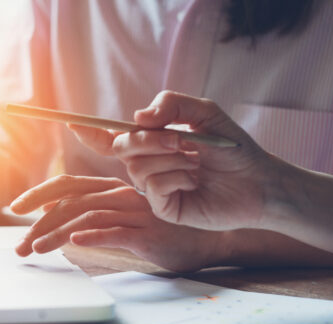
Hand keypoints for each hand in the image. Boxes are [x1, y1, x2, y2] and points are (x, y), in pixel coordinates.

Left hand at [10, 175, 224, 272]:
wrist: (203, 239)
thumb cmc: (158, 229)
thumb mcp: (119, 218)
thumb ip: (88, 211)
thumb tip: (49, 212)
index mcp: (110, 188)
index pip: (67, 185)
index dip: (38, 193)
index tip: (15, 209)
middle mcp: (120, 195)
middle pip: (71, 202)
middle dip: (40, 223)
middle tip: (20, 244)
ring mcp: (134, 213)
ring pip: (87, 217)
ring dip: (57, 234)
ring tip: (36, 249)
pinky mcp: (146, 233)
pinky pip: (116, 232)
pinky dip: (93, 237)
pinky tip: (75, 245)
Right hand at [69, 91, 275, 230]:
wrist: (259, 181)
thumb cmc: (234, 149)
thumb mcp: (204, 113)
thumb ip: (171, 104)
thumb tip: (137, 119)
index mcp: (154, 143)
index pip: (114, 138)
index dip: (92, 132)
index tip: (72, 123)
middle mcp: (149, 166)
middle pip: (122, 148)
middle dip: (148, 140)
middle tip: (180, 140)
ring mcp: (154, 189)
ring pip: (138, 167)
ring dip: (170, 158)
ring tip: (196, 163)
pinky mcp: (163, 209)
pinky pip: (152, 187)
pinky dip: (175, 178)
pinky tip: (194, 182)